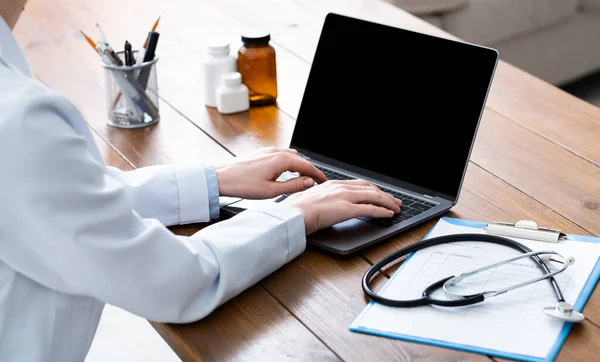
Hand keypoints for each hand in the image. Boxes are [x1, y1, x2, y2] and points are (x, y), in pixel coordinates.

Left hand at [215, 147, 327, 198]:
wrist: (221, 178)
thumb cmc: (243, 185)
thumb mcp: (271, 191)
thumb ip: (293, 186)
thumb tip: (308, 182)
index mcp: (280, 160)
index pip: (307, 166)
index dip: (318, 175)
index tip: (324, 181)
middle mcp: (276, 152)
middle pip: (300, 160)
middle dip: (309, 170)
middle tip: (315, 183)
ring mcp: (268, 150)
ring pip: (291, 156)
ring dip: (298, 166)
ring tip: (301, 179)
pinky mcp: (261, 152)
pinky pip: (281, 154)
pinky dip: (288, 162)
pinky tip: (285, 172)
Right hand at [282, 179, 402, 234]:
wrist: (293, 214)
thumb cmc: (297, 210)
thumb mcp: (311, 198)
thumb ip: (322, 199)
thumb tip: (325, 205)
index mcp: (333, 184)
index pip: (359, 184)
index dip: (373, 189)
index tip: (381, 194)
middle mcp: (341, 187)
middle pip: (370, 188)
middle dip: (385, 195)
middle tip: (395, 201)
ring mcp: (345, 197)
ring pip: (374, 196)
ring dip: (388, 202)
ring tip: (396, 208)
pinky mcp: (347, 209)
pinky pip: (370, 209)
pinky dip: (383, 211)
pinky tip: (389, 214)